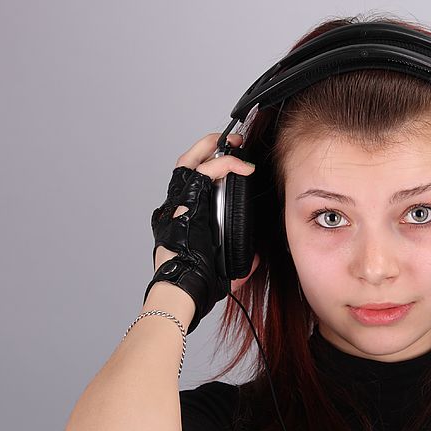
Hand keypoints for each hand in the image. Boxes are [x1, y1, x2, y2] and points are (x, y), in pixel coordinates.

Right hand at [145, 132, 258, 334]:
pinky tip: (242, 165)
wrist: (182, 288)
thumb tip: (255, 260)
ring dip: (211, 146)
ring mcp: (177, 203)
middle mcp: (175, 207)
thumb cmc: (195, 283)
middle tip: (230, 143)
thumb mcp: (223, 271)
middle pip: (185, 165)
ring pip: (189, 161)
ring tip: (233, 142)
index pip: (190, 186)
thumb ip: (239, 263)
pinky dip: (225, 164)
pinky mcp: (186, 202)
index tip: (230, 167)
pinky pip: (205, 172)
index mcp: (181, 221)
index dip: (208, 170)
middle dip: (206, 148)